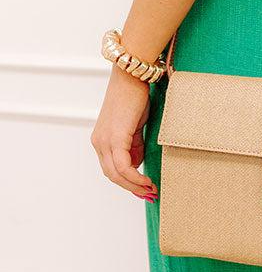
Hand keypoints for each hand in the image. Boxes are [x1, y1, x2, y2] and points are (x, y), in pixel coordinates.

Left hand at [91, 65, 157, 201]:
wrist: (132, 76)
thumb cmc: (135, 97)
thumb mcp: (134, 126)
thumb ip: (133, 145)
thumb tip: (136, 163)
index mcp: (101, 140)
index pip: (111, 169)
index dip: (127, 182)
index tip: (144, 189)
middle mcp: (99, 142)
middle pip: (112, 175)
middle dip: (131, 188)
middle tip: (149, 194)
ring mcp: (104, 140)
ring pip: (116, 174)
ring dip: (134, 185)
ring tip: (151, 189)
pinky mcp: (115, 137)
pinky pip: (123, 166)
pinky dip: (135, 176)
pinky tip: (147, 180)